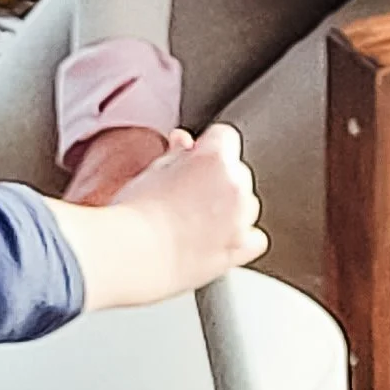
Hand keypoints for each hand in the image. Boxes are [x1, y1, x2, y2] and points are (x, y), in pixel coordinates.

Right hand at [45, 124, 266, 309]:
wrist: (135, 253)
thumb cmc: (136, 212)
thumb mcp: (152, 169)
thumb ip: (177, 152)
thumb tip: (185, 143)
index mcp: (214, 157)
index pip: (224, 136)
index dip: (205, 145)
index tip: (190, 157)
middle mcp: (235, 184)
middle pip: (237, 170)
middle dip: (216, 177)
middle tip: (183, 192)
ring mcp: (241, 218)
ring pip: (247, 203)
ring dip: (229, 206)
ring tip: (192, 219)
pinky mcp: (240, 248)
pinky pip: (254, 237)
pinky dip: (240, 236)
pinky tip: (215, 239)